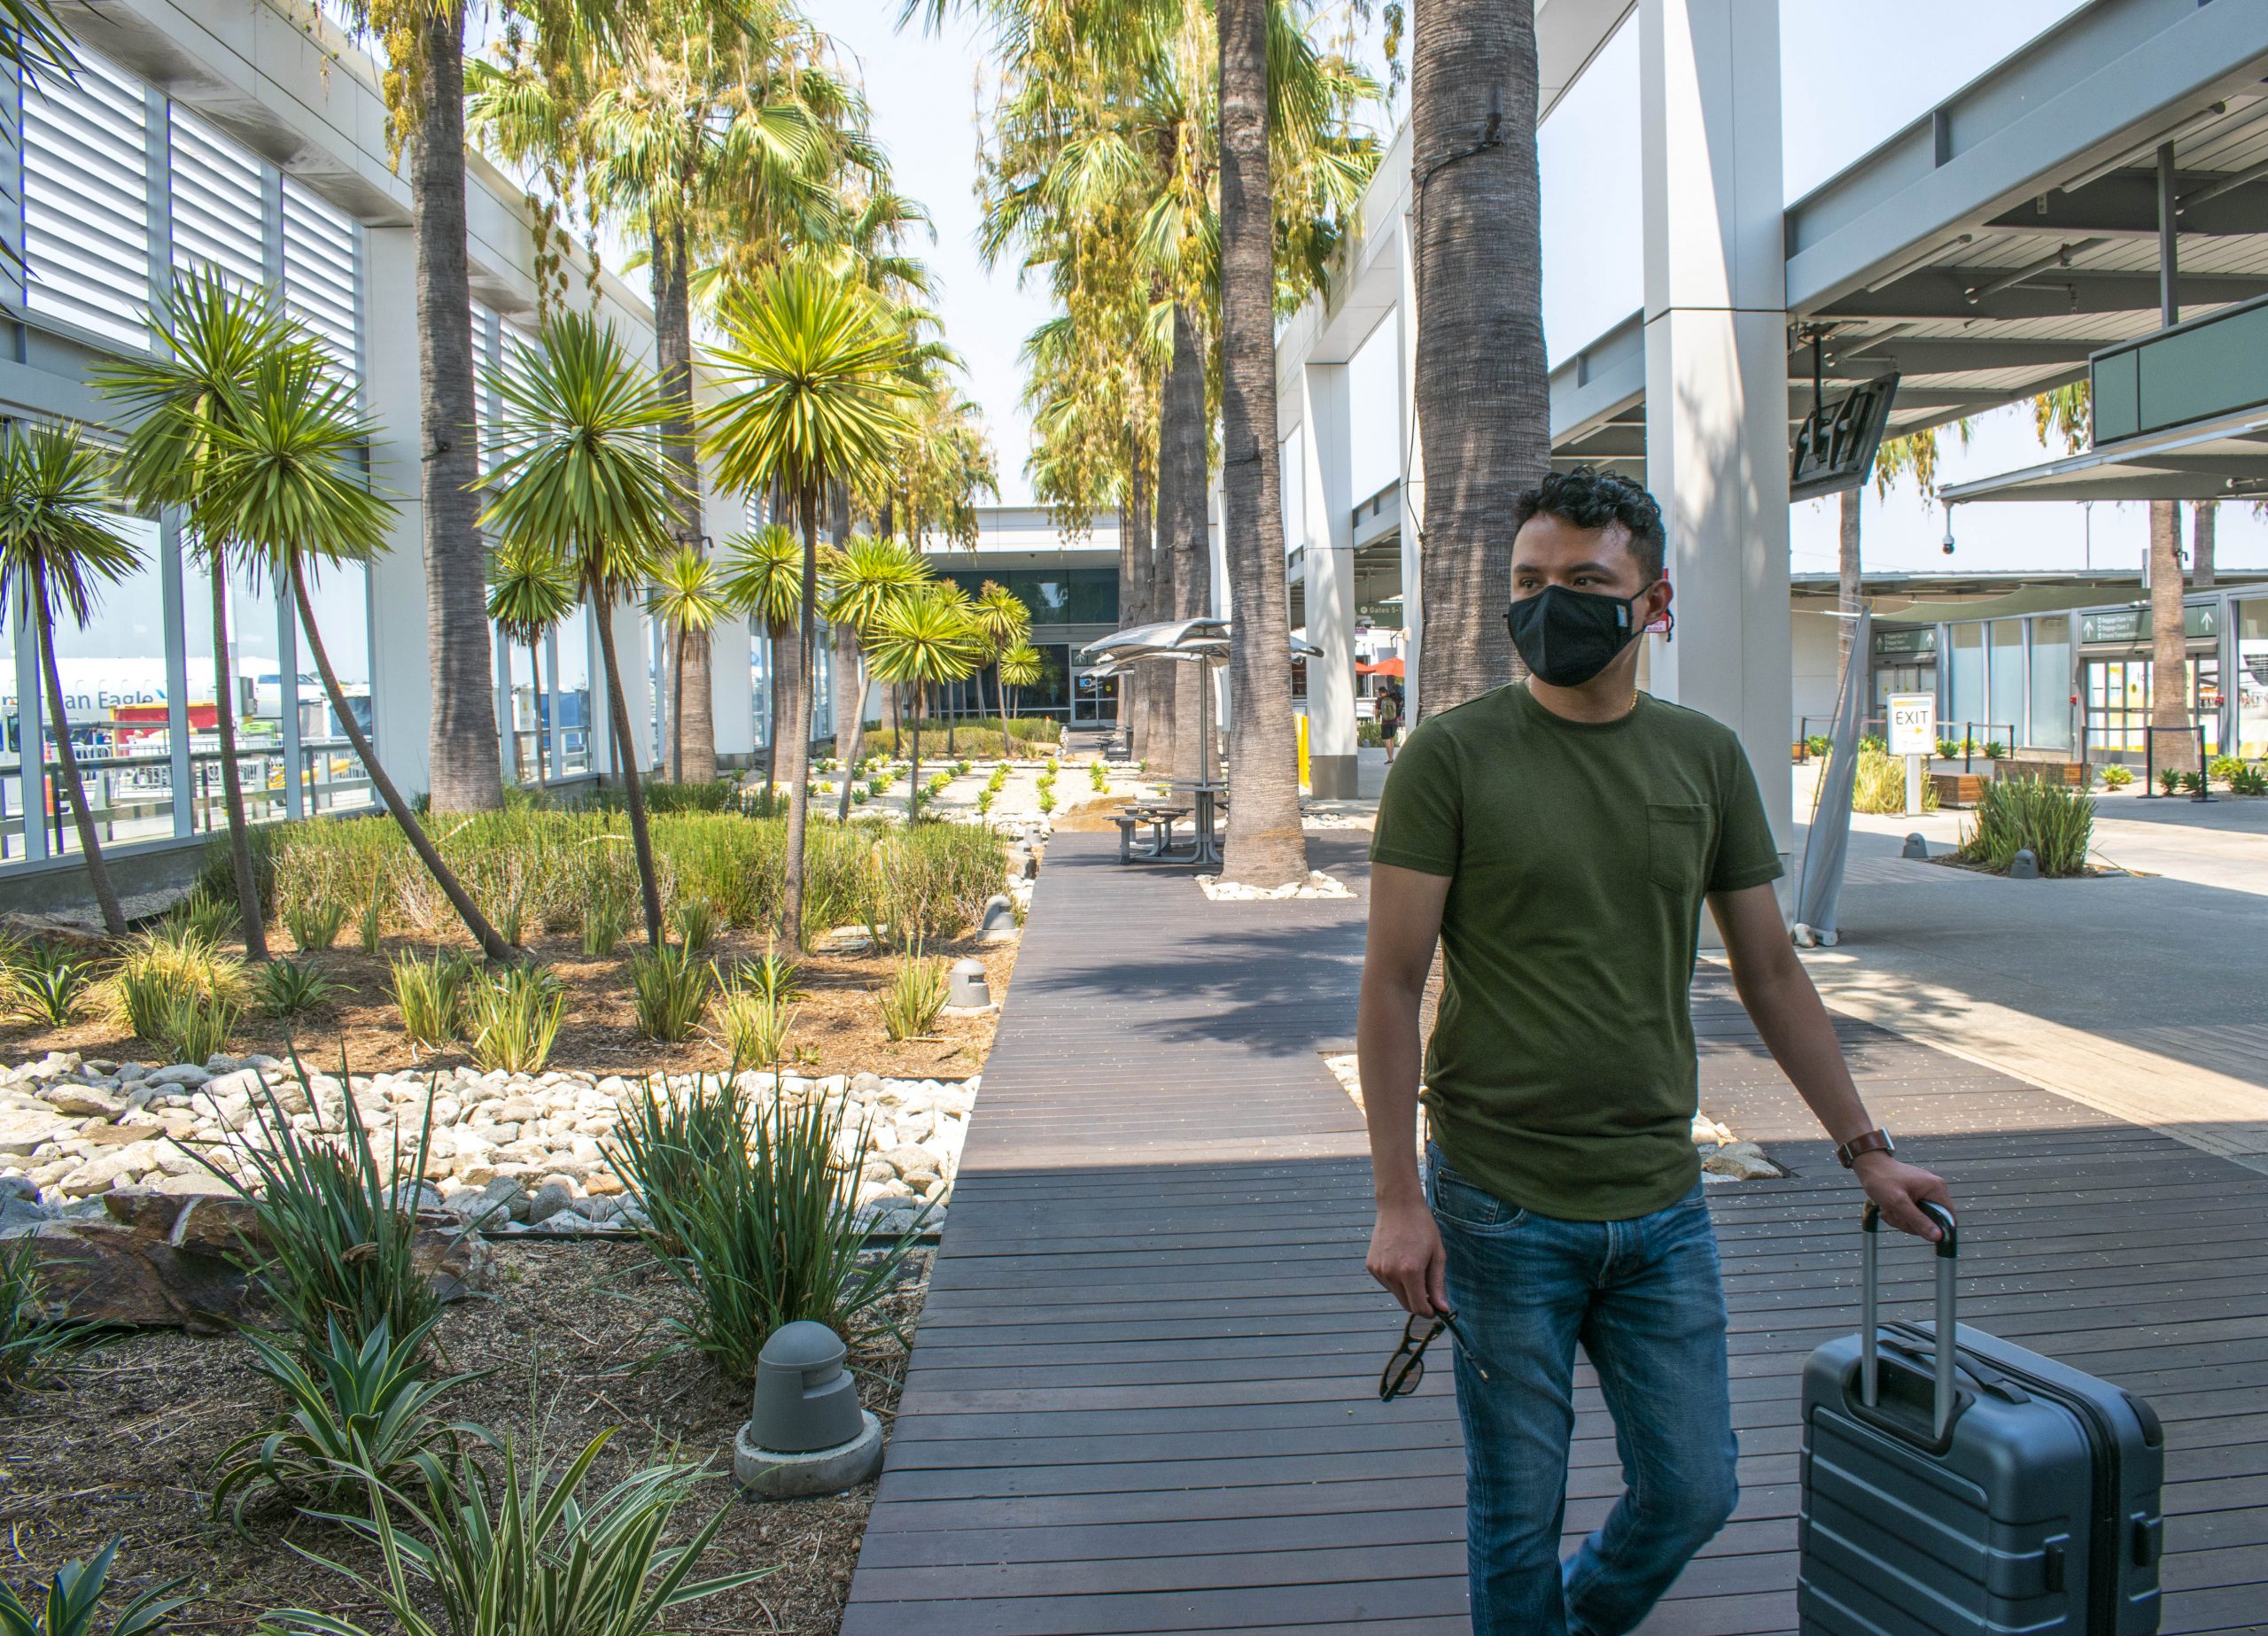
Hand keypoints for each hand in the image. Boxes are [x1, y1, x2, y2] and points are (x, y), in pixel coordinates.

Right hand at [1367, 1197, 1448, 1316]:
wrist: (1398, 1205)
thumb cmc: (1422, 1227)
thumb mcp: (1437, 1255)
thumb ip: (1437, 1284)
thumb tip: (1442, 1308)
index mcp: (1410, 1271)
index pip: (1418, 1307)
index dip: (1429, 1311)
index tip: (1436, 1308)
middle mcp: (1391, 1273)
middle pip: (1405, 1304)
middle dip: (1418, 1302)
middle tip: (1428, 1290)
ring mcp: (1378, 1270)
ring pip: (1396, 1294)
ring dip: (1406, 1290)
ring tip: (1414, 1267)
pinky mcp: (1370, 1265)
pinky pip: (1386, 1283)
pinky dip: (1395, 1280)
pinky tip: (1400, 1261)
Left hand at [1855, 1152, 1953, 1239]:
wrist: (1869, 1166)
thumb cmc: (1881, 1180)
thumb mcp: (1898, 1203)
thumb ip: (1918, 1220)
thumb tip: (1938, 1237)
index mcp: (1936, 1188)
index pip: (1949, 1218)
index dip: (1936, 1229)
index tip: (1916, 1229)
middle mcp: (1935, 1189)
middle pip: (1932, 1221)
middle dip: (1910, 1223)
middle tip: (1894, 1215)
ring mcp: (1926, 1192)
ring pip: (1920, 1219)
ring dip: (1902, 1220)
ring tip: (1888, 1210)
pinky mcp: (1917, 1194)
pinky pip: (1913, 1213)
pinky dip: (1900, 1214)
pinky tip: (1889, 1208)